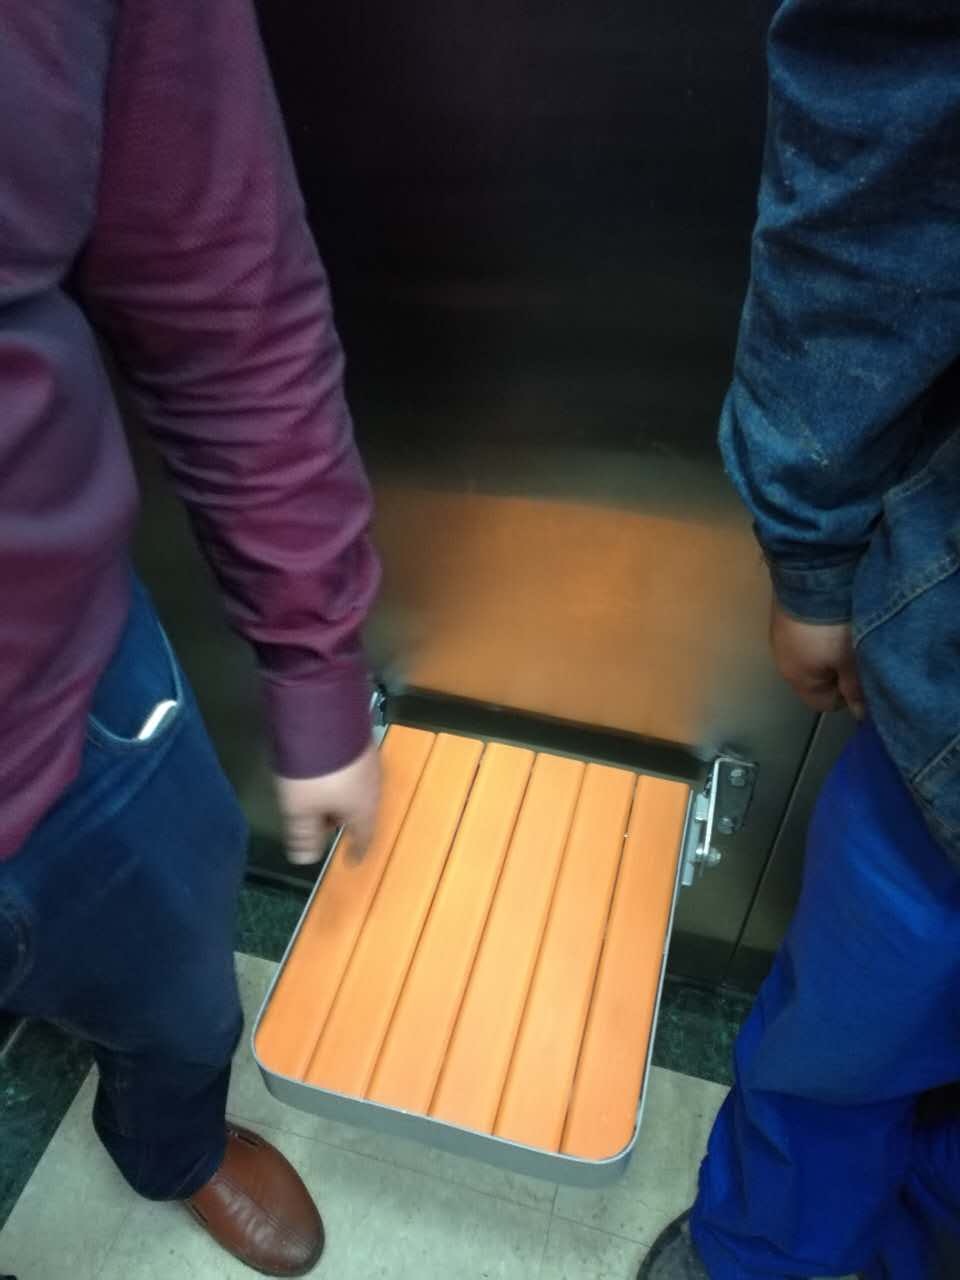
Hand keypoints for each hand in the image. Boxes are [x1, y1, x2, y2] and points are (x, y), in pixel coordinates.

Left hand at [275, 741, 381, 865]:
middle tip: (322, 824)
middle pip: (361, 812)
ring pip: (358, 789)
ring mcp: (370, 761)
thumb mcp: (300, 808)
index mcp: (363, 808)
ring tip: (320, 797)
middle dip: (343, 820)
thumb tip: (305, 861)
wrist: (324, 714)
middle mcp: (374, 786)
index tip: (353, 860)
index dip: (357, 850)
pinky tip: (326, 773)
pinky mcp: (360, 741)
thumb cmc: (313, 772)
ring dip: (340, 798)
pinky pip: (353, 770)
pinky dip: (341, 779)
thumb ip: (304, 834)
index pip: (364, 837)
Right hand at [770, 600, 865, 719]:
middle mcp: (782, 662)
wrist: (811, 576)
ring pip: (808, 656)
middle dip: (835, 672)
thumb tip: (859, 714)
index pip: (824, 704)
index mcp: (799, 678)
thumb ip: (855, 688)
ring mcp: (779, 636)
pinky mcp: (782, 615)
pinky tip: (829, 618)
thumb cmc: (834, 627)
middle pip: (814, 680)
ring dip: (824, 651)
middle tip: (854, 654)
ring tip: (842, 633)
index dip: (846, 695)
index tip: (860, 677)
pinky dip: (816, 633)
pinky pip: (802, 636)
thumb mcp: (851, 659)